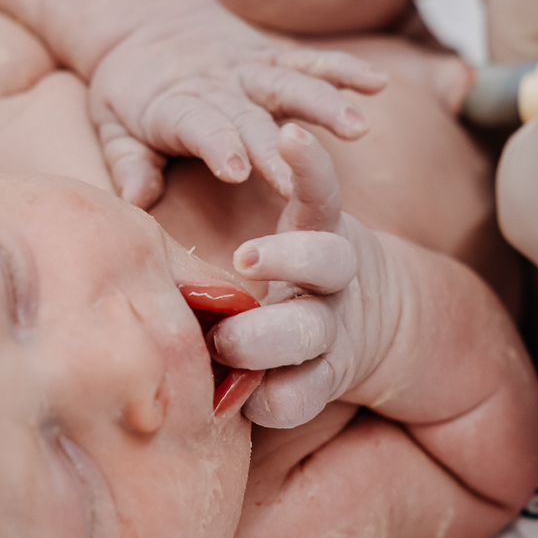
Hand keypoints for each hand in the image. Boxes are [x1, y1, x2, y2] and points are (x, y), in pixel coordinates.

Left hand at [89, 6, 386, 207]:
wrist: (142, 21)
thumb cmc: (128, 89)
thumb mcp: (112, 125)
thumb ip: (128, 163)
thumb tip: (136, 200)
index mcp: (175, 105)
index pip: (201, 126)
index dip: (220, 146)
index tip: (239, 170)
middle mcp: (217, 84)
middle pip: (251, 117)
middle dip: (277, 149)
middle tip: (301, 183)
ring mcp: (247, 69)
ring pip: (291, 84)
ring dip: (326, 104)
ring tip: (360, 128)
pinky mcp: (269, 58)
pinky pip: (310, 62)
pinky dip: (343, 69)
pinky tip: (377, 85)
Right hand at [208, 124, 396, 428]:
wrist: (365, 315)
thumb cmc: (277, 352)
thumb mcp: (260, 382)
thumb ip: (224, 387)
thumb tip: (173, 382)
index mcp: (312, 374)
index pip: (293, 399)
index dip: (277, 401)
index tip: (244, 397)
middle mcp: (329, 324)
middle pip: (308, 335)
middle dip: (265, 339)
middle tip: (226, 340)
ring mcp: (336, 274)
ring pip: (325, 264)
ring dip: (287, 261)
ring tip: (247, 259)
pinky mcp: (332, 221)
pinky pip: (324, 191)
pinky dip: (310, 166)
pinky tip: (288, 137)